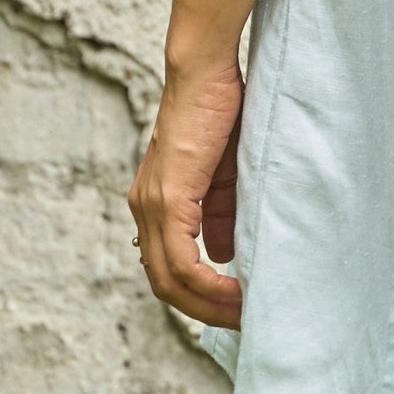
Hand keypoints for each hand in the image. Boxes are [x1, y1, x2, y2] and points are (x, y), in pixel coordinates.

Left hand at [131, 53, 246, 326]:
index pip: (168, 269)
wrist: (206, 70)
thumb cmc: (222, 111)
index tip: (238, 309)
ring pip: (170, 281)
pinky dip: (210, 285)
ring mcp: (152, 204)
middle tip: (246, 322)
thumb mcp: (225, 174)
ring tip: (247, 313)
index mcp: (156, 204)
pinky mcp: (169, 197)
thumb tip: (223, 254)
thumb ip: (220, 214)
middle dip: (206, 312)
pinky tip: (237, 291)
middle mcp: (145, 208)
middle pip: (164, 286)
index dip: (199, 297)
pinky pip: (183, 261)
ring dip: (210, 305)